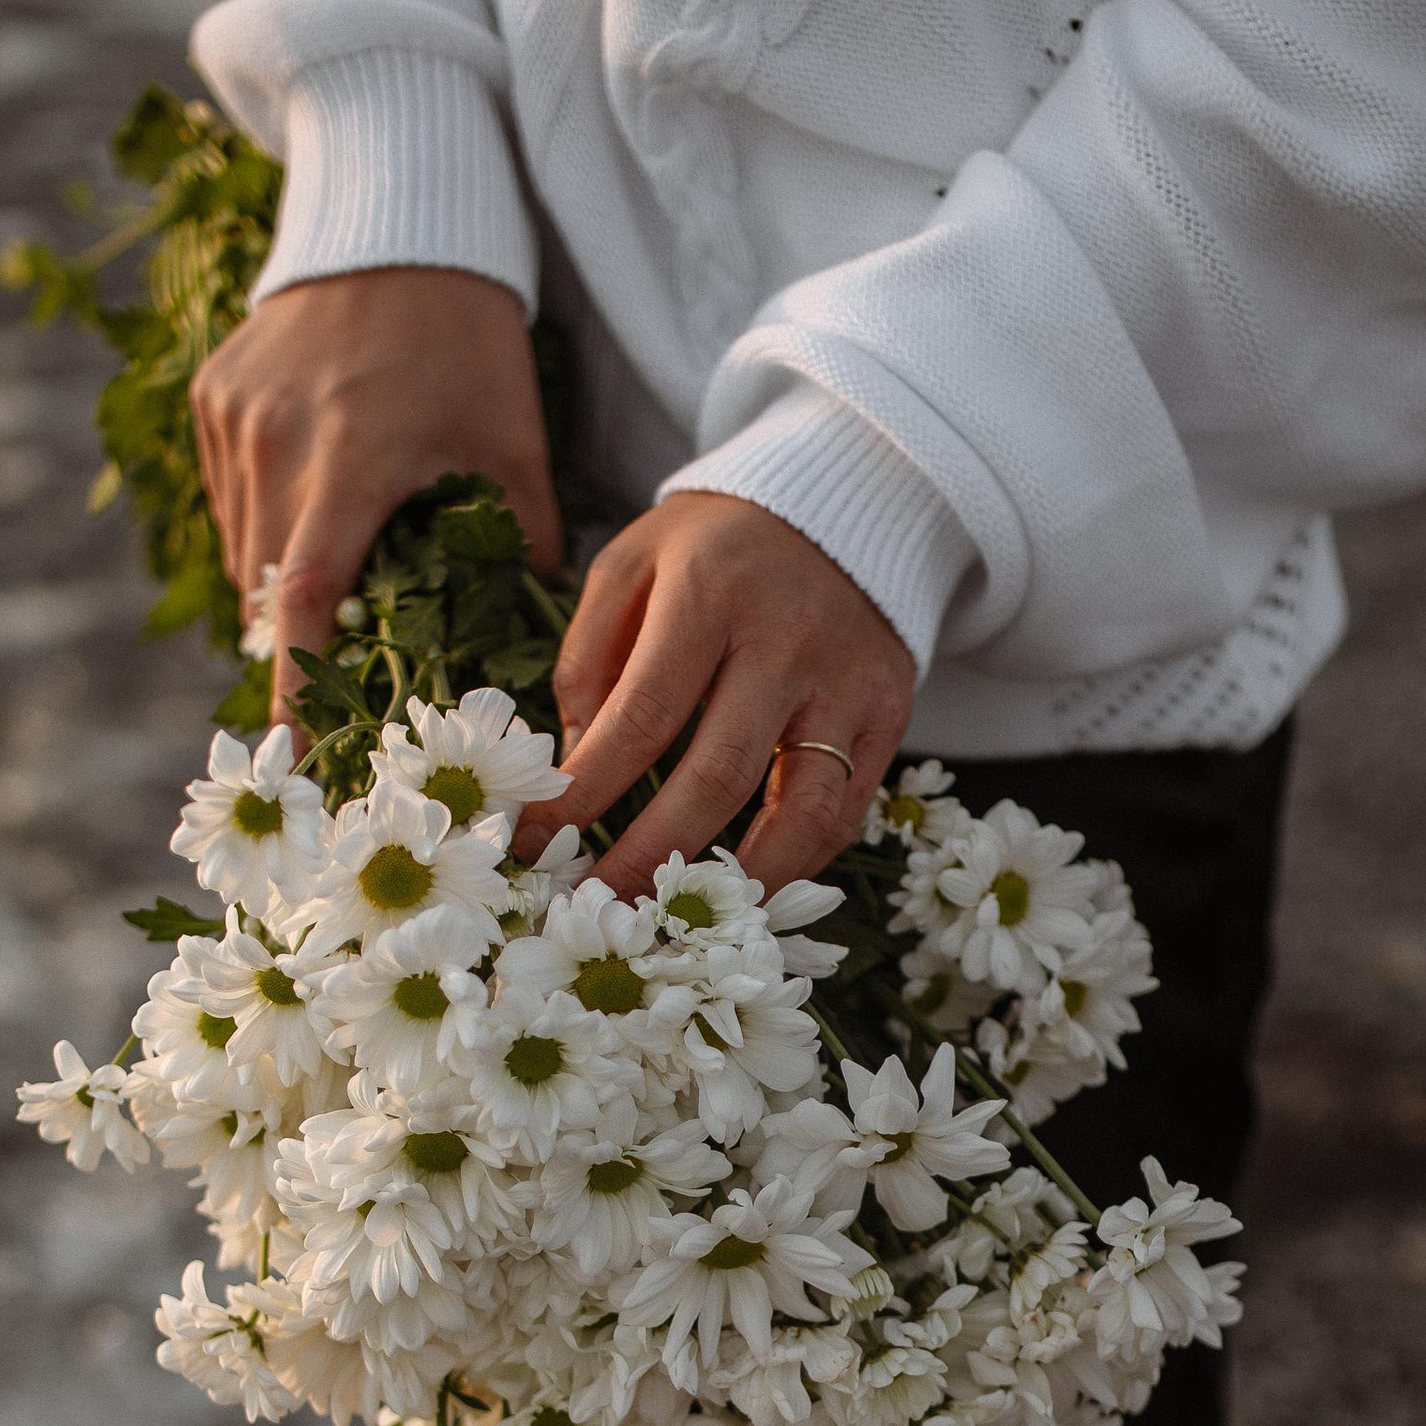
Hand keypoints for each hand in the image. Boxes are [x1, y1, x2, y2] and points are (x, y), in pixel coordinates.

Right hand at [191, 266, 560, 722]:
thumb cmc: (471, 340)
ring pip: (242, 549)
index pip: (306, 599)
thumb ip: (520, 548)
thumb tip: (523, 646)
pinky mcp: (213, 396)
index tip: (295, 757)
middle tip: (329, 708)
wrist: (397, 216)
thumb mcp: (513, 444)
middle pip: (265, 589)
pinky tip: (311, 526)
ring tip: (328, 618)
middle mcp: (278, 439)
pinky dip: (263, 534)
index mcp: (355, 457)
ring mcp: (234, 416)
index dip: (296, 688)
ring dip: (279, 596)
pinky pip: (229, 499)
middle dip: (293, 656)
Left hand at [540, 492, 913, 899]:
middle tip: (600, 907)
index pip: (642, 715)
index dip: (587, 791)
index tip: (535, 842)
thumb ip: (592, 654)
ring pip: (801, 809)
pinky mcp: (890, 712)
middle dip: (652, 855)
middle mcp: (785, 642)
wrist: (844, 502)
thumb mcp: (633, 562)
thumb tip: (578, 760)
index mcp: (709, 594)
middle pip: (717, 775)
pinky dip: (799, 862)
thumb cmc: (716, 544)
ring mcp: (846, 684)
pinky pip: (847, 809)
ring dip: (738, 882)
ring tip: (681, 924)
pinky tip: (748, 891)